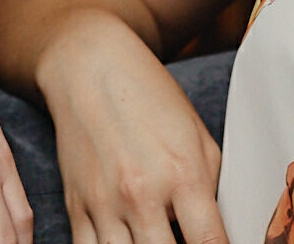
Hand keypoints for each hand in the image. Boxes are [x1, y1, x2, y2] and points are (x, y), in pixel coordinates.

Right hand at [40, 22, 227, 243]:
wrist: (89, 67)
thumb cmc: (149, 97)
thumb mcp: (197, 136)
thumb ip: (210, 189)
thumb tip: (217, 234)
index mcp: (183, 175)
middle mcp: (142, 194)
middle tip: (183, 240)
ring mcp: (104, 204)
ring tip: (153, 239)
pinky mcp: (75, 206)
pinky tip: (125, 242)